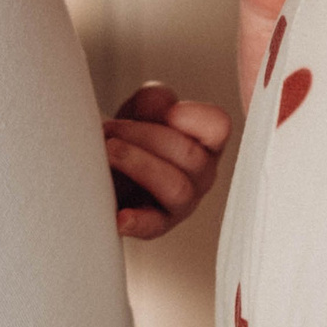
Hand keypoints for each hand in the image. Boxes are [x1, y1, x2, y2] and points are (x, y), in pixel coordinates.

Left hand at [105, 83, 231, 239]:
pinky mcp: (158, 225)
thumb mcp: (142, 108)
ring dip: (138, 164)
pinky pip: (154, 227)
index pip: (218, 127)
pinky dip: (138, 221)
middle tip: (111, 129)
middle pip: (190, 155)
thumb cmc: (134, 136)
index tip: (169, 112)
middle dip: (144, 136)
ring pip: (176, 188)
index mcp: (205, 141)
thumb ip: (155, 99)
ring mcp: (183, 203)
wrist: (108, 168)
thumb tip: (163, 106)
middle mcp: (201, 174)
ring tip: (108, 152)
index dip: (195, 117)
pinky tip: (120, 216)